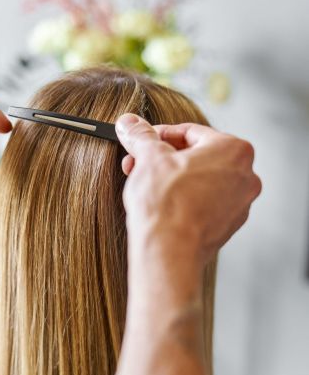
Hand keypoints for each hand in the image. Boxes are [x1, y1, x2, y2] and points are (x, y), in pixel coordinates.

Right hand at [115, 115, 261, 265]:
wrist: (168, 251)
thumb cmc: (165, 203)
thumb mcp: (149, 158)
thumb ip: (141, 136)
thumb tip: (129, 124)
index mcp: (234, 150)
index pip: (190, 132)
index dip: (158, 135)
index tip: (141, 141)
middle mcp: (245, 176)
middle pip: (196, 156)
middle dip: (163, 159)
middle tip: (137, 163)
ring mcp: (238, 204)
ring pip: (199, 180)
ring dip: (171, 178)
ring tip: (144, 184)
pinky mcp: (226, 226)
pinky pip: (203, 203)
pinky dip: (183, 199)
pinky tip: (160, 204)